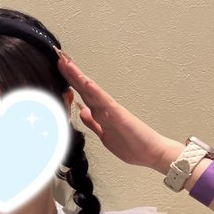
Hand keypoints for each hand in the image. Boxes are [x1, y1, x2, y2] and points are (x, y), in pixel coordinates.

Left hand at [56, 52, 180, 170]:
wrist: (154, 154)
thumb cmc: (133, 146)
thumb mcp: (105, 136)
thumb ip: (93, 123)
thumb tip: (83, 112)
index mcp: (101, 115)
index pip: (82, 96)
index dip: (71, 84)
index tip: (60, 71)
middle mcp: (105, 109)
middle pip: (85, 89)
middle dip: (72, 75)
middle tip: (60, 59)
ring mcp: (112, 111)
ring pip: (92, 91)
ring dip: (80, 77)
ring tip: (68, 64)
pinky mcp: (119, 116)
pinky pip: (105, 102)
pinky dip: (95, 91)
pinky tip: (86, 82)